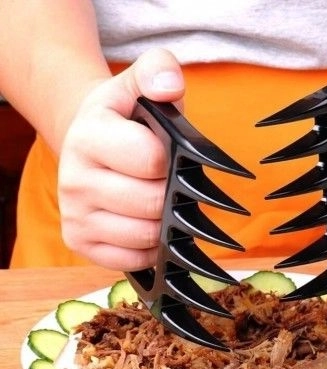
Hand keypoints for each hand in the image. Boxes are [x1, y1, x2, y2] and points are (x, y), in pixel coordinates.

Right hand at [58, 48, 184, 269]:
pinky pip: (133, 259)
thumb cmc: (124, 121)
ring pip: (146, 235)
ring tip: (159, 202)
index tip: (168, 154)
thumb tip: (170, 85)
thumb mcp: (137, 86)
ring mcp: (74, 215)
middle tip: (168, 182)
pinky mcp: (80, 243)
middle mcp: (74, 180)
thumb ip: (158, 72)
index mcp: (89, 136)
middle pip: (153, 203)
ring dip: (164, 223)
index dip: (172, 159)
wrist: (89, 145)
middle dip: (171, 193)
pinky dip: (150, 247)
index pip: (152, 159)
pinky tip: (147, 225)